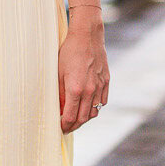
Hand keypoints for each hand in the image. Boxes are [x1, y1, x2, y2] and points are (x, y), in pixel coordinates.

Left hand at [57, 11, 108, 132]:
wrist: (87, 36)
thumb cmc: (69, 52)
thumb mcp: (58, 73)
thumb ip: (59, 93)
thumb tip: (58, 109)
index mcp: (75, 89)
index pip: (70, 117)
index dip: (64, 126)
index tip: (59, 128)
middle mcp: (90, 91)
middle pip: (83, 118)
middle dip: (73, 126)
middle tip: (66, 128)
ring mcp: (100, 87)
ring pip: (94, 112)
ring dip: (84, 118)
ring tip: (76, 118)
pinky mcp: (106, 82)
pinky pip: (102, 102)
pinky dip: (95, 108)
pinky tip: (87, 106)